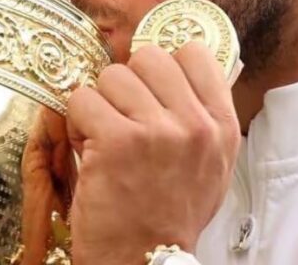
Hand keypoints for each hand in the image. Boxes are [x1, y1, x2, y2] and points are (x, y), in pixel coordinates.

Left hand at [66, 42, 240, 263]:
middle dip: (127, 83)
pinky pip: (82, 99)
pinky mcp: (116, 139)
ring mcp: (156, 130)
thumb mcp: (209, 165)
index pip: (194, 54)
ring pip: (111, 76)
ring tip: (104, 136)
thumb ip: (201, 116)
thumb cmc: (170, 216)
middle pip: (148, 57)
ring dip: (99, 103)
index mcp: (221, 126)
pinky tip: (88, 148)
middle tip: (122, 116)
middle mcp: (195, 124)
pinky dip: (76, 122)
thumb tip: (181, 68)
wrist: (144, 262)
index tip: (151, 88)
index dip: (164, 66)